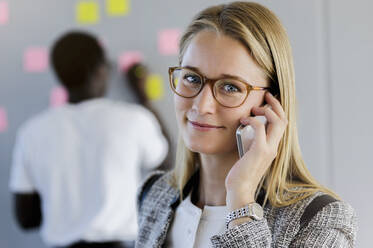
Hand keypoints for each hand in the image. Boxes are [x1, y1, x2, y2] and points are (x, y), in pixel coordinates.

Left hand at [225, 92, 287, 210]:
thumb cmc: (242, 173)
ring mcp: (269, 149)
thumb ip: (252, 143)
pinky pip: (260, 127)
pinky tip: (243, 120)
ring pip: (277, 122)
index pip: (282, 125)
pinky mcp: (260, 151)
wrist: (240, 189)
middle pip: (284, 120)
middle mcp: (275, 147)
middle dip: (276, 104)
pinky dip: (253, 120)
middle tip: (266, 96)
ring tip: (254, 109)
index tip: (268, 101)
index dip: (278, 110)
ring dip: (266, 110)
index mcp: (273, 147)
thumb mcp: (249, 154)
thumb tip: (246, 129)